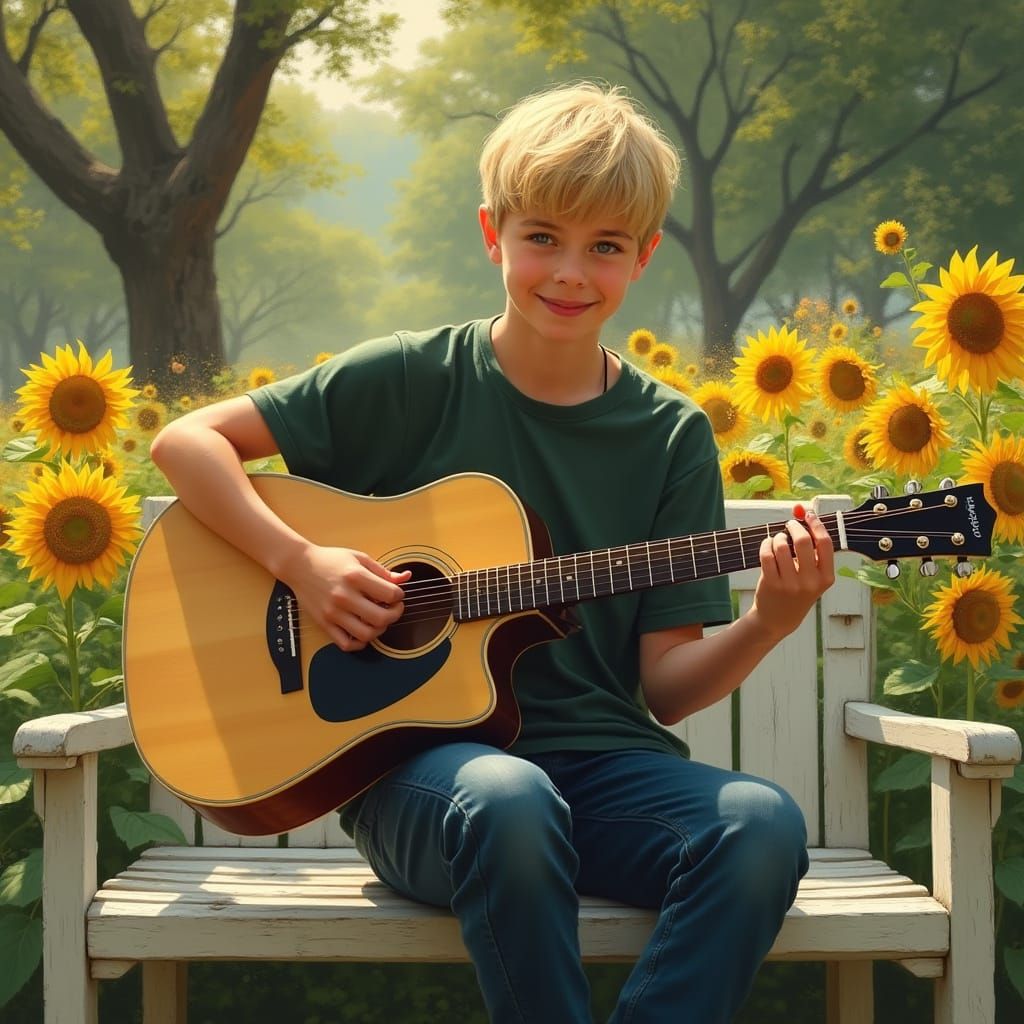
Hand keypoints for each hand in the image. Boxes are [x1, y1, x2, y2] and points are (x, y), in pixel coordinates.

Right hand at [281, 544, 411, 651]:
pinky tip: (363, 632)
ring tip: (379, 620)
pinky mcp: (324, 623)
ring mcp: (333, 612)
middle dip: (395, 615)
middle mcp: (344, 596)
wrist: (299, 565)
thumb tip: (406, 577)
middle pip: (381, 618)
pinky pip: (346, 644)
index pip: (390, 594)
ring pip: (366, 635)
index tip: (396, 594)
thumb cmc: (331, 560)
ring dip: (379, 630)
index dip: (399, 595)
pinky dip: (360, 643)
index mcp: (355, 576)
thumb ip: (383, 571)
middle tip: (393, 609)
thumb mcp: (359, 558)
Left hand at [751, 508, 834, 643]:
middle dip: (794, 527)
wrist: (778, 619)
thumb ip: (812, 552)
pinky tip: (768, 544)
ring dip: (778, 537)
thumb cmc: (797, 592)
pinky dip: (766, 544)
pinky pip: (767, 554)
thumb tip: (804, 515)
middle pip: (803, 541)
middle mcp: (810, 582)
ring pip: (781, 546)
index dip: (816, 525)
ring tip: (778, 540)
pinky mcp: (771, 583)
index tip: (809, 515)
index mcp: (826, 578)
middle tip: (790, 525)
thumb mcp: (813, 578)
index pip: (825, 544)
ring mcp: (790, 584)